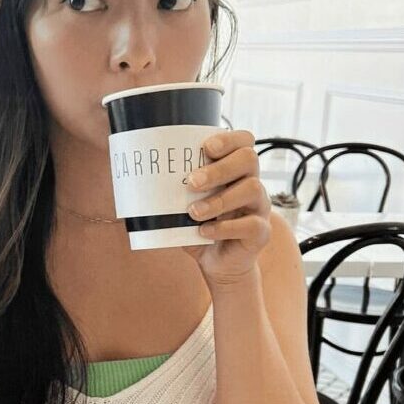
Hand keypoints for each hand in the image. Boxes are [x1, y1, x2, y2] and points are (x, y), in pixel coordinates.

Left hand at [183, 129, 271, 286]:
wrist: (218, 264)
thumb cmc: (201, 228)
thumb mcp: (186, 206)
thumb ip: (176, 191)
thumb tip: (142, 178)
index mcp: (236, 170)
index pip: (244, 140)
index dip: (228, 139)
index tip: (206, 148)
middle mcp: (252, 182)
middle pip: (248, 159)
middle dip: (219, 168)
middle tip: (192, 182)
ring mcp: (260, 207)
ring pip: (251, 188)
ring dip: (219, 200)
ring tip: (194, 212)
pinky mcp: (261, 232)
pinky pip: (250, 224)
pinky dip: (223, 227)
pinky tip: (204, 232)